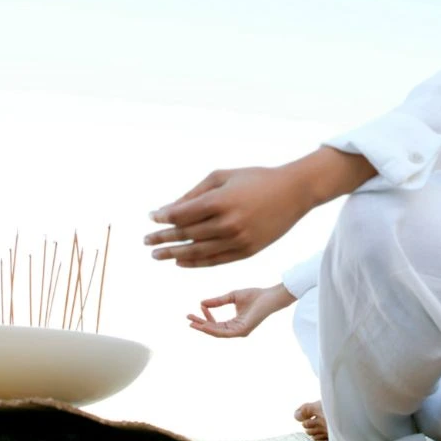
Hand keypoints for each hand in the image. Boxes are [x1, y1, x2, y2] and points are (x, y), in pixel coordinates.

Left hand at [144, 165, 313, 266]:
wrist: (294, 192)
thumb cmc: (255, 179)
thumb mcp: (223, 176)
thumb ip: (195, 193)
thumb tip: (169, 209)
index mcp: (220, 201)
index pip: (181, 214)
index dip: (163, 217)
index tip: (151, 218)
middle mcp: (228, 223)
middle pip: (186, 235)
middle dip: (162, 238)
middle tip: (146, 242)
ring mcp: (238, 240)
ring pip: (198, 252)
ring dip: (174, 254)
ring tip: (157, 255)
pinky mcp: (247, 251)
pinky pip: (215, 261)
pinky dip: (195, 263)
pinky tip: (180, 262)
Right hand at [187, 284, 296, 337]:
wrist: (269, 296)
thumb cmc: (254, 295)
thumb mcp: (232, 297)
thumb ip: (218, 301)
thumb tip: (201, 303)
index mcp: (235, 323)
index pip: (216, 323)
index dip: (206, 317)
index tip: (199, 306)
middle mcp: (236, 329)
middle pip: (214, 329)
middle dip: (200, 324)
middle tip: (188, 319)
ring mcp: (239, 331)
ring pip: (217, 333)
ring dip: (204, 328)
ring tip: (193, 323)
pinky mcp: (243, 331)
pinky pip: (224, 333)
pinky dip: (213, 329)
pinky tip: (204, 325)